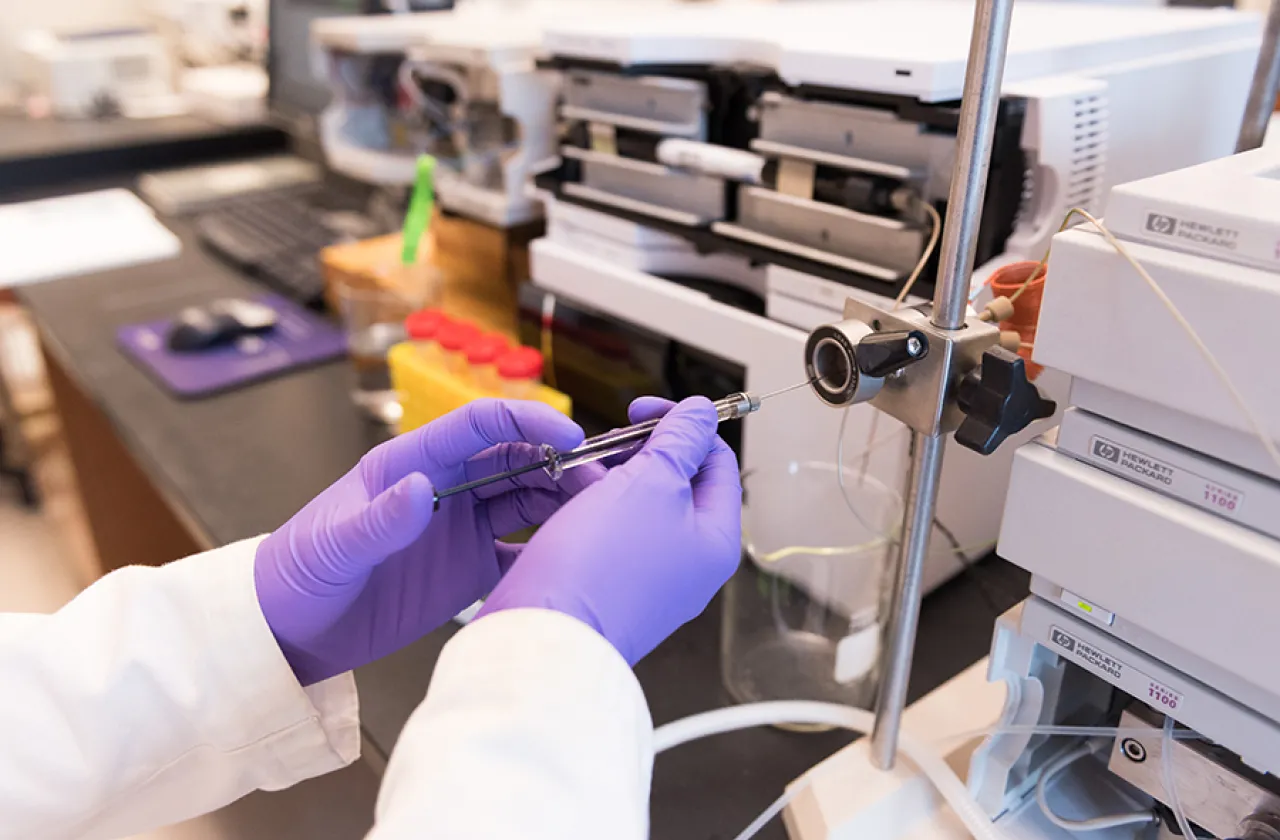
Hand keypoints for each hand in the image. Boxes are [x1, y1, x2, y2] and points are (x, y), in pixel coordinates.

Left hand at [255, 400, 603, 684]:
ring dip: (563, 502)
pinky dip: (550, 550)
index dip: (527, 422)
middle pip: (516, 460)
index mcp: (410, 464)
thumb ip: (377, 520)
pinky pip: (521, 551)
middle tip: (600, 485)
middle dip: (561, 464)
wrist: (287, 632)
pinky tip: (575, 558)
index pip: (479, 426)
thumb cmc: (296, 576)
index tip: (567, 438)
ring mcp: (459, 527)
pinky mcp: (468, 567)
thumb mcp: (331, 547)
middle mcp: (444, 488)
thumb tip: (420, 488)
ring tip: (598, 517)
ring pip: (528, 499)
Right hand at [477, 396, 741, 665]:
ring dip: (613, 477)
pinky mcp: (611, 587)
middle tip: (609, 441)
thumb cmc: (602, 567)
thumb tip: (700, 413)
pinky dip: (593, 507)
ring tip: (581, 469)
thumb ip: (681, 441)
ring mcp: (650, 578)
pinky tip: (567, 499)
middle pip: (678, 484)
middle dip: (643, 452)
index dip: (684, 425)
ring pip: (639, 506)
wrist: (546, 636)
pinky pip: (610, 533)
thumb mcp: (651, 482)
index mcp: (715, 540)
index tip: (643, 409)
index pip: (717, 462)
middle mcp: (689, 563)